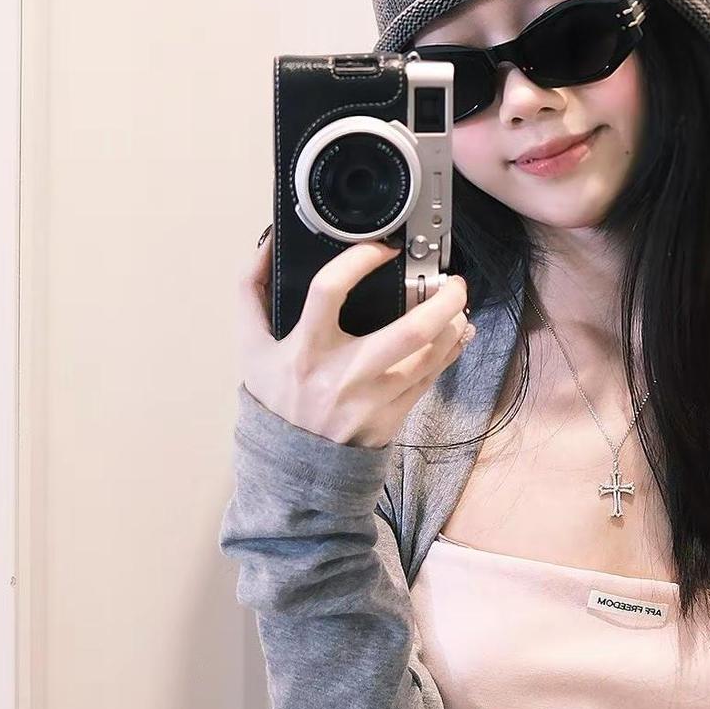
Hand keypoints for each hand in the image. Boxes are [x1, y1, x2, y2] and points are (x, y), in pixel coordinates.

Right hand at [237, 234, 475, 447]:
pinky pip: (431, 378)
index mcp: (306, 350)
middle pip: (408, 332)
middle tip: (452, 281)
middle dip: (442, 301)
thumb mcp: (251, 346)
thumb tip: (269, 245)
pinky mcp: (392, 416)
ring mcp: (373, 398)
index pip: (329, 290)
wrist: (292, 463)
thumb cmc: (275, 398)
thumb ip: (251, 291)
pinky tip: (458, 333)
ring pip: (429, 357)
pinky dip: (450, 351)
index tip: (382, 249)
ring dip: (454, 325)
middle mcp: (343, 374)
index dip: (358, 260)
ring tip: (458, 305)